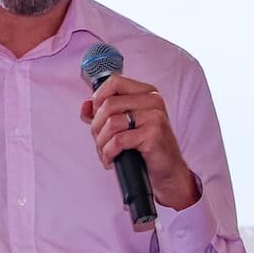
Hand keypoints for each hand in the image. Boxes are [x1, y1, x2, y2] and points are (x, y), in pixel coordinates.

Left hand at [80, 74, 200, 209]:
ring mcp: (154, 116)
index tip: (95, 115)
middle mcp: (152, 100)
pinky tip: (111, 160)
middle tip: (100, 141)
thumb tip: (85, 106)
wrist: (168, 171)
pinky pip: (118, 140)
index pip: (114, 82)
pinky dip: (108, 153)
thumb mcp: (125, 125)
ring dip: (101, 142)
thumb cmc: (146, 147)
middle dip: (96, 127)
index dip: (98, 98)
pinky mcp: (153, 134)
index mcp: (146, 93)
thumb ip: (104, 112)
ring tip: (105, 152)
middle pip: (108, 105)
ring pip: (111, 123)